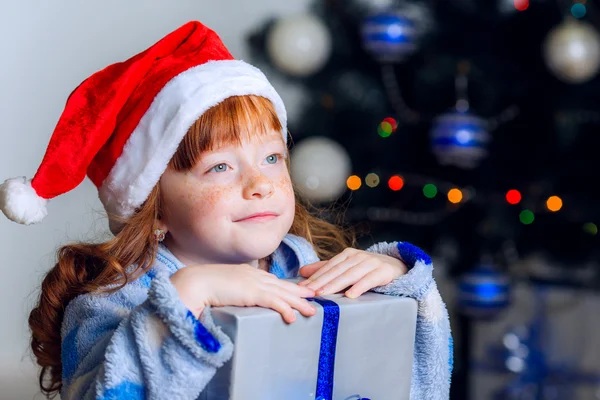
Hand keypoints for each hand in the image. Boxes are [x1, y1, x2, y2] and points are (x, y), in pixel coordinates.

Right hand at [170, 264, 316, 322]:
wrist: (195, 282)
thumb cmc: (203, 285)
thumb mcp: (223, 285)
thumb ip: (233, 289)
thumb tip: (236, 298)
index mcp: (248, 273)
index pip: (273, 280)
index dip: (288, 286)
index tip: (300, 290)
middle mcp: (254, 275)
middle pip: (283, 285)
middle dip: (300, 292)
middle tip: (315, 297)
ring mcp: (254, 283)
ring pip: (283, 294)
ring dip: (299, 302)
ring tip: (312, 310)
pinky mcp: (252, 293)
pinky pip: (273, 302)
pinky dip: (285, 309)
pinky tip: (293, 317)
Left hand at [298, 248, 407, 297]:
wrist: (399, 268)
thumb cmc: (369, 269)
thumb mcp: (348, 267)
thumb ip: (326, 269)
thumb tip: (302, 271)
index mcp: (347, 254)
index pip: (328, 267)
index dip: (315, 277)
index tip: (302, 288)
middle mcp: (358, 256)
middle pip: (336, 271)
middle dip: (321, 282)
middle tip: (308, 292)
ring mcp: (371, 262)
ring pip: (350, 275)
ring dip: (335, 284)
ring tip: (323, 294)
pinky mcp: (384, 271)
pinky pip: (370, 280)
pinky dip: (359, 287)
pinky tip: (350, 295)